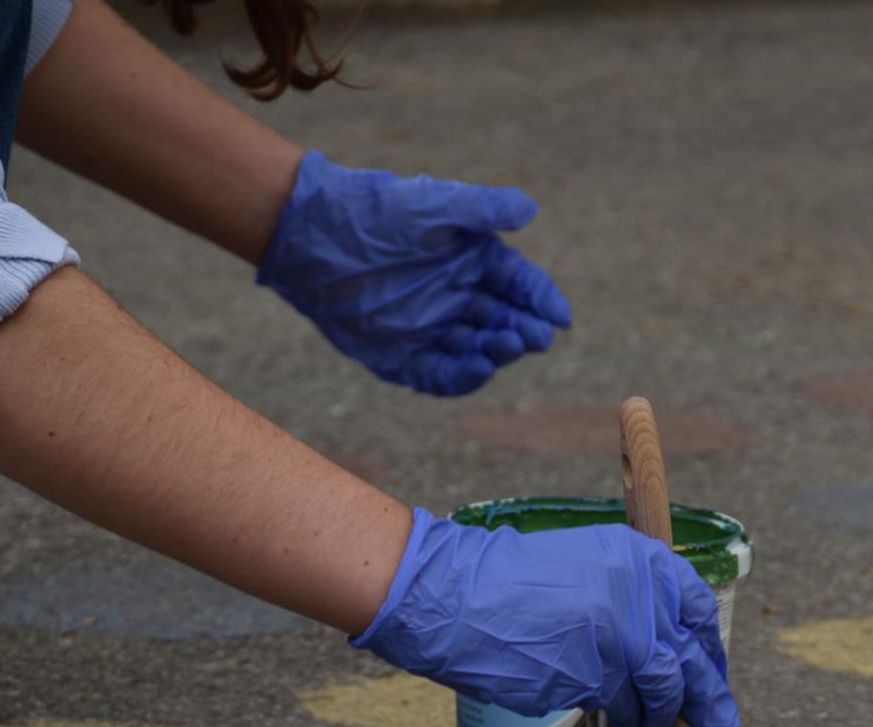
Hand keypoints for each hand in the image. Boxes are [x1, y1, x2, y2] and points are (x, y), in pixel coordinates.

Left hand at [256, 151, 572, 395]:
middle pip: (502, 322)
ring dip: (495, 353)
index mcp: (470, 260)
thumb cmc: (377, 211)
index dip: (541, 301)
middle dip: (523, 331)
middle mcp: (454, 297)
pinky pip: (436, 375)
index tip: (560, 317)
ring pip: (474, 351)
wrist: (313, 234)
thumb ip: (484, 208)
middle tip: (536, 337)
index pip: (518, 285)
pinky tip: (477, 367)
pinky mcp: (398, 355)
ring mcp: (427, 328)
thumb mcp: (437, 204)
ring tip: (506, 345)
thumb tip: (531, 210)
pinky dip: (459, 377)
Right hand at [353, 510, 744, 726]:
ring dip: (661, 721)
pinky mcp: (596, 675)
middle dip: (712, 706)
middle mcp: (640, 595)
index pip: (697, 611)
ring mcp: (620, 636)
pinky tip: (623, 725)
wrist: (458, 595)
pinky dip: (628, 721)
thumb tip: (666, 649)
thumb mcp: (587, 566)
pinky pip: (625, 707)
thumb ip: (631, 597)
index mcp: (641, 560)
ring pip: (663, 693)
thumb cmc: (512, 584)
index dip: (710, 652)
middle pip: (692, 660)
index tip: (715, 676)